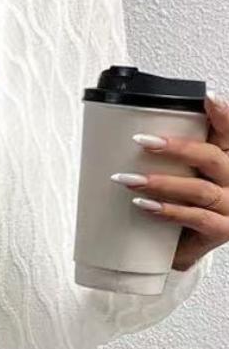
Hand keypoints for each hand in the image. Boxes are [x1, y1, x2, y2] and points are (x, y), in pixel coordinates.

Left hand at [111, 92, 228, 270]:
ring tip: (129, 180)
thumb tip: (139, 132)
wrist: (184, 251)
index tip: (206, 97)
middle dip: (176, 148)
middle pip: (211, 157)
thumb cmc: (184, 208)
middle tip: (142, 142)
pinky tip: (145, 205)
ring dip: (162, 182)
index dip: (223, 114)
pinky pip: (195, 218)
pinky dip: (168, 211)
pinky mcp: (221, 230)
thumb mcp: (183, 176)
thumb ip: (173, 156)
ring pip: (199, 189)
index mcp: (228, 160)